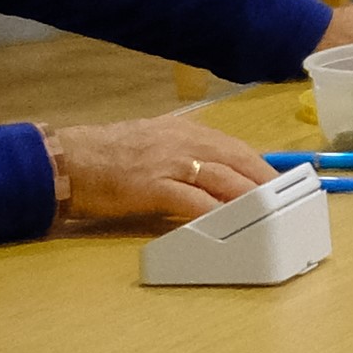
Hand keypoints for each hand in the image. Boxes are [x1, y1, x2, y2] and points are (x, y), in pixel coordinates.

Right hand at [44, 111, 280, 233]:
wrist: (67, 160)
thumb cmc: (106, 154)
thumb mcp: (153, 142)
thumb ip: (183, 153)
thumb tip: (212, 170)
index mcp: (184, 131)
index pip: (234, 146)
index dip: (259, 164)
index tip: (278, 180)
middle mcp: (182, 141)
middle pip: (237, 159)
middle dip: (264, 180)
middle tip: (286, 200)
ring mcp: (169, 163)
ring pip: (222, 178)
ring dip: (249, 196)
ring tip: (271, 212)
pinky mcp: (153, 186)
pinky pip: (193, 200)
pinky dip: (215, 212)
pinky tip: (230, 222)